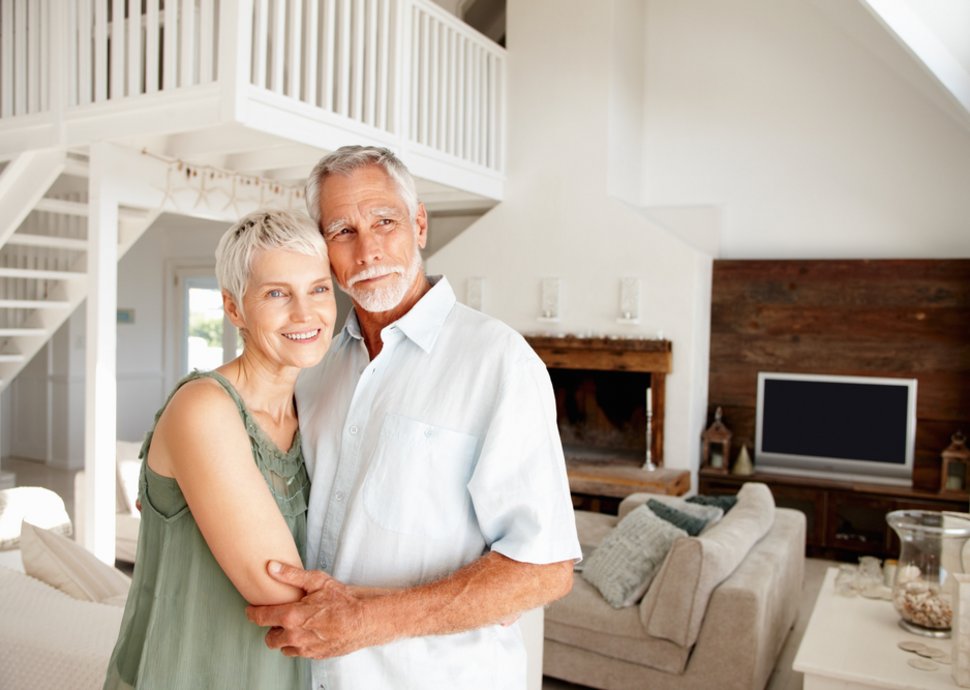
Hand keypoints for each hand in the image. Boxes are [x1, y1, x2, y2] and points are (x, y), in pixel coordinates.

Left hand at [245, 561, 385, 658]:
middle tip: (281, 617)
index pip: (261, 618)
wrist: (365, 620)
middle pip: (269, 639)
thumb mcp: (317, 581)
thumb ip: (291, 575)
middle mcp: (294, 636)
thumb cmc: (344, 600)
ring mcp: (305, 648)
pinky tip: (310, 632)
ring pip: (284, 647)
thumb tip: (271, 567)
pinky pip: (300, 652)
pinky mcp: (316, 655)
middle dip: (272, 628)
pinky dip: (300, 644)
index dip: (252, 613)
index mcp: (291, 617)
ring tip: (296, 625)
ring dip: (286, 638)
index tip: (251, 610)